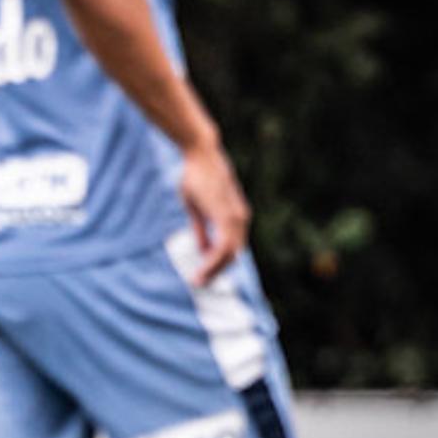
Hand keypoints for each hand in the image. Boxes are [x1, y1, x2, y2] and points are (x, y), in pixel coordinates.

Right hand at [179, 140, 249, 284]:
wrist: (201, 155)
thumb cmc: (197, 177)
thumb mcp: (197, 207)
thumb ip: (202, 229)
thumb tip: (203, 250)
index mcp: (235, 218)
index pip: (231, 248)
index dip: (218, 263)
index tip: (203, 275)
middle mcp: (240, 220)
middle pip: (232, 256)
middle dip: (216, 272)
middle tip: (199, 283)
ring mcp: (235, 219)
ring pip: (229, 255)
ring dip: (213, 271)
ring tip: (197, 281)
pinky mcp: (226, 217)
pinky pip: (222, 248)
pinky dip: (212, 262)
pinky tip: (201, 270)